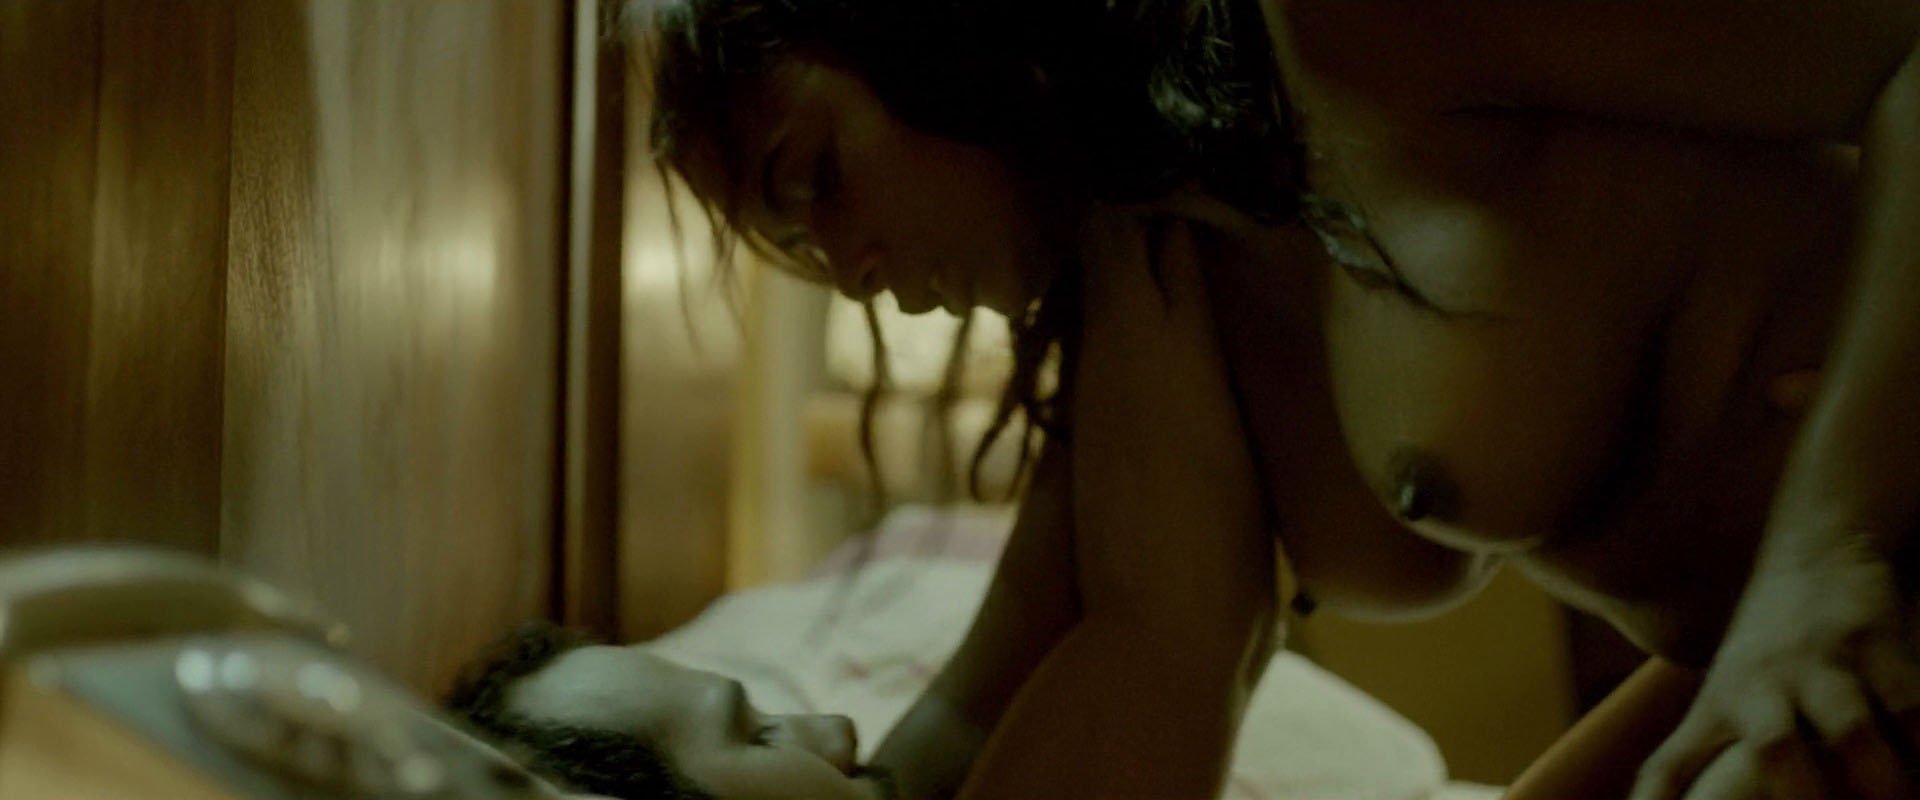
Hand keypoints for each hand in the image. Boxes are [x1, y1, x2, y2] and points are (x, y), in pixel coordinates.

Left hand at [1631, 536, 1919, 798]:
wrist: (1816, 551)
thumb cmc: (1769, 648)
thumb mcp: (1727, 692)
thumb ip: (1718, 753)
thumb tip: (1703, 798)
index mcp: (1717, 707)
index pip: (1673, 764)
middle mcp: (1761, 686)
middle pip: (1772, 750)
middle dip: (1800, 793)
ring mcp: (1818, 663)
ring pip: (1850, 732)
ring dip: (1883, 782)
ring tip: (1897, 799)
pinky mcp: (1874, 643)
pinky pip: (1908, 705)